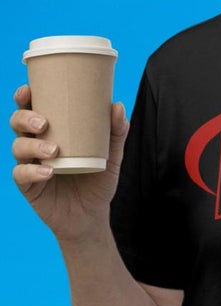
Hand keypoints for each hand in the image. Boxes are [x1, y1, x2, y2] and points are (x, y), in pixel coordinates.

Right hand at [11, 86, 126, 240]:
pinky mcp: (28, 185)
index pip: (32, 109)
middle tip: (43, 123)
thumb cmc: (97, 180)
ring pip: (18, 147)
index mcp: (51, 132)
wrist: (91, 215)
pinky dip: (33, 171)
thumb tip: (118, 105)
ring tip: (54, 150)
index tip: (28, 90)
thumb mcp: (111, 156)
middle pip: (17, 124)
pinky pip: (22, 174)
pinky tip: (48, 171)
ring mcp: (30, 164)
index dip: (24, 98)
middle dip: (25, 118)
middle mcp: (35, 145)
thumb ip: (115, 133)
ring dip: (32, 145)